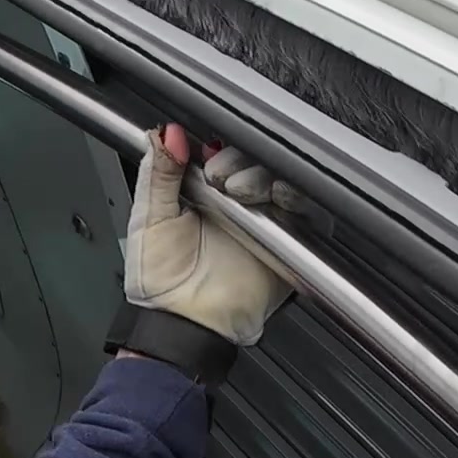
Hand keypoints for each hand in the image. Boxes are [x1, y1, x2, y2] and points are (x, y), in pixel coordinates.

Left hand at [124, 124, 294, 345]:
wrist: (180, 323)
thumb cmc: (159, 282)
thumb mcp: (150, 219)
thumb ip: (158, 173)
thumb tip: (167, 134)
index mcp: (205, 194)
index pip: (225, 153)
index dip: (220, 148)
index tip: (205, 158)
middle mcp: (239, 204)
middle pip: (258, 161)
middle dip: (242, 160)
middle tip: (220, 180)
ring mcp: (266, 221)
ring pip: (284, 178)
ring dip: (265, 175)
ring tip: (238, 192)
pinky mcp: (290, 242)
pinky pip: (307, 210)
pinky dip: (295, 197)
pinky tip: (273, 199)